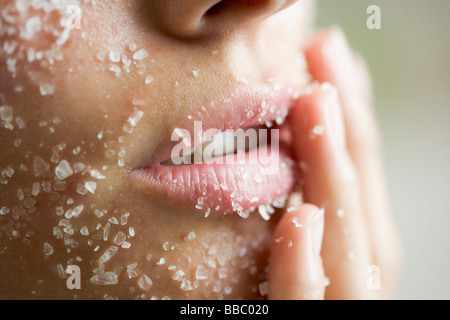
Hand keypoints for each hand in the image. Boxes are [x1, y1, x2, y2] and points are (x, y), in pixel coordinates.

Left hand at [268, 29, 401, 299]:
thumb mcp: (289, 249)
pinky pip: (308, 314)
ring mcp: (338, 315)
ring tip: (316, 104)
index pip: (356, 185)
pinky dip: (303, 272)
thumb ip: (304, 206)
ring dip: (333, 177)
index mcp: (350, 262)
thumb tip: (301, 137)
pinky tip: (300, 220)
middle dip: (347, 133)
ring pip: (349, 252)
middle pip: (358, 208)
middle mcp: (354, 288)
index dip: (351, 121)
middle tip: (323, 62)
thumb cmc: (265, 296)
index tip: (328, 58)